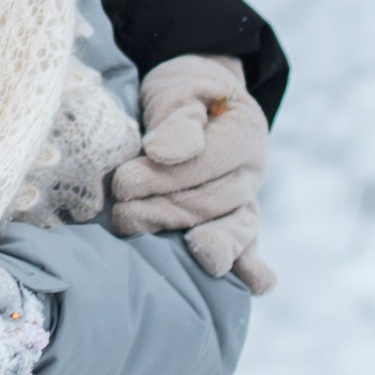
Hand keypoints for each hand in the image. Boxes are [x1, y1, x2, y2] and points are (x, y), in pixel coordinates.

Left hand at [107, 55, 273, 291]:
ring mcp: (246, 203)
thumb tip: (163, 152)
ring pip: (234, 230)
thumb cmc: (183, 96)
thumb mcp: (180, 91)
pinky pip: (249, 249)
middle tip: (123, 215)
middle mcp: (250, 173)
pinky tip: (251, 283)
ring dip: (204, 244)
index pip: (206, 162)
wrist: (197, 104)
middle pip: (211, 201)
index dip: (165, 175)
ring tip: (184, 252)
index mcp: (243, 133)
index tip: (124, 182)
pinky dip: (251, 268)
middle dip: (164, 210)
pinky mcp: (235, 226)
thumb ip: (177, 118)